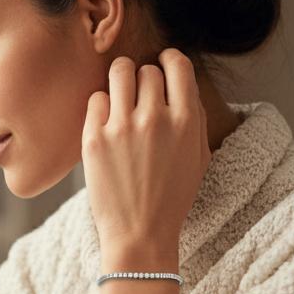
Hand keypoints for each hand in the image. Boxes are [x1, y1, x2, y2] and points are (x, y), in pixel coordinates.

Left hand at [82, 49, 210, 271]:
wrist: (139, 234)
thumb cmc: (171, 199)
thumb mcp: (198, 157)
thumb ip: (193, 118)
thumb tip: (182, 85)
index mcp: (185, 121)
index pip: (178, 65)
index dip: (169, 59)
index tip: (162, 63)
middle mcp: (155, 118)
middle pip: (147, 71)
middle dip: (144, 79)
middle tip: (139, 95)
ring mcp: (122, 128)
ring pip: (120, 74)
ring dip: (121, 79)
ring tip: (120, 94)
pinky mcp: (94, 139)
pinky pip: (96, 99)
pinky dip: (101, 106)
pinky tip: (106, 122)